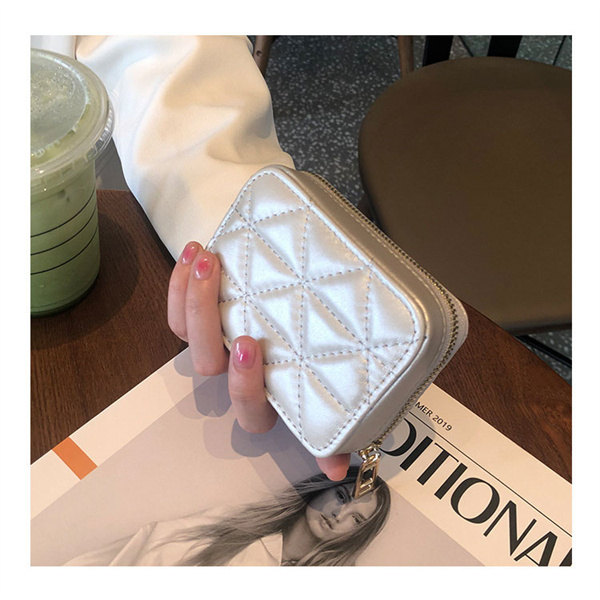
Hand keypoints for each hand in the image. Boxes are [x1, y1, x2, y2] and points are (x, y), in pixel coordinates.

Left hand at [167, 241, 350, 480]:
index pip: (246, 406)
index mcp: (265, 397)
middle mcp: (235, 375)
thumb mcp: (329, 394)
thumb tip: (342, 469)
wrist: (306, 315)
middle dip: (206, 318)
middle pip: (206, 362)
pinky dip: (181, 282)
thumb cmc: (320, 359)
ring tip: (203, 255)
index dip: (242, 382)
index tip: (250, 345)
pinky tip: (195, 251)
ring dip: (189, 292)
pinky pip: (178, 309)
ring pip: (186, 332)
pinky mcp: (205, 320)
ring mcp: (217, 345)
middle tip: (217, 277)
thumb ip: (333, 430)